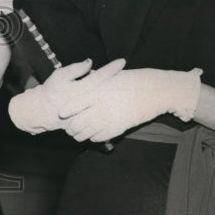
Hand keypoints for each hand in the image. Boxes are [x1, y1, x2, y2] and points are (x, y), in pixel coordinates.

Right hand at [8, 58, 125, 133]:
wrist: (44, 112)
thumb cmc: (52, 90)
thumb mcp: (60, 76)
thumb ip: (75, 69)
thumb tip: (90, 62)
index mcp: (81, 89)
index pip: (100, 76)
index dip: (112, 68)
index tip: (122, 61)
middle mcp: (88, 101)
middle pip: (108, 88)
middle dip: (117, 78)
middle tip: (123, 70)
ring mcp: (90, 112)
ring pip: (106, 98)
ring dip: (112, 89)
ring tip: (114, 81)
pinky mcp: (90, 119)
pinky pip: (102, 108)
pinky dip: (107, 100)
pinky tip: (107, 95)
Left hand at [62, 67, 202, 142]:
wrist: (153, 90)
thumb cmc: (132, 80)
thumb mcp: (111, 77)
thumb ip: (95, 78)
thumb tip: (84, 76)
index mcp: (98, 91)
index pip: (76, 103)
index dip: (68, 110)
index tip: (61, 113)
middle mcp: (102, 105)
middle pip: (78, 121)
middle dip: (72, 127)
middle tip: (70, 128)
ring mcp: (110, 117)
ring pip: (88, 132)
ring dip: (81, 135)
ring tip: (78, 134)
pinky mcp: (119, 127)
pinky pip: (100, 137)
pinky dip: (94, 138)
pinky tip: (93, 135)